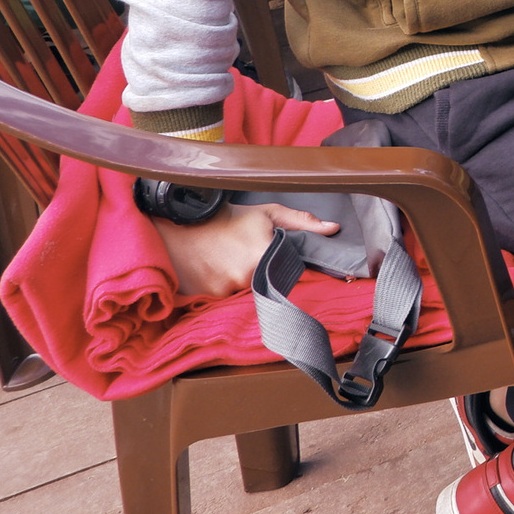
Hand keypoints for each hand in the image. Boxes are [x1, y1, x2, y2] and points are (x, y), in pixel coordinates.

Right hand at [152, 200, 338, 298]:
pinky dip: (224, 289)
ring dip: (242, 283)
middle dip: (263, 275)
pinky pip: (224, 300)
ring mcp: (224, 291)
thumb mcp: (266, 213)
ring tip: (230, 263)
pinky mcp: (206, 298)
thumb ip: (302, 222)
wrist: (180, 224)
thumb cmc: (226, 218)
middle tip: (248, 258)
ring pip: (245, 294)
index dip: (288, 272)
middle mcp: (245, 278)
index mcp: (263, 256)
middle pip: (266, 286)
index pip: (289, 276)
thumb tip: (333, 229)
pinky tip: (217, 272)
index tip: (284, 267)